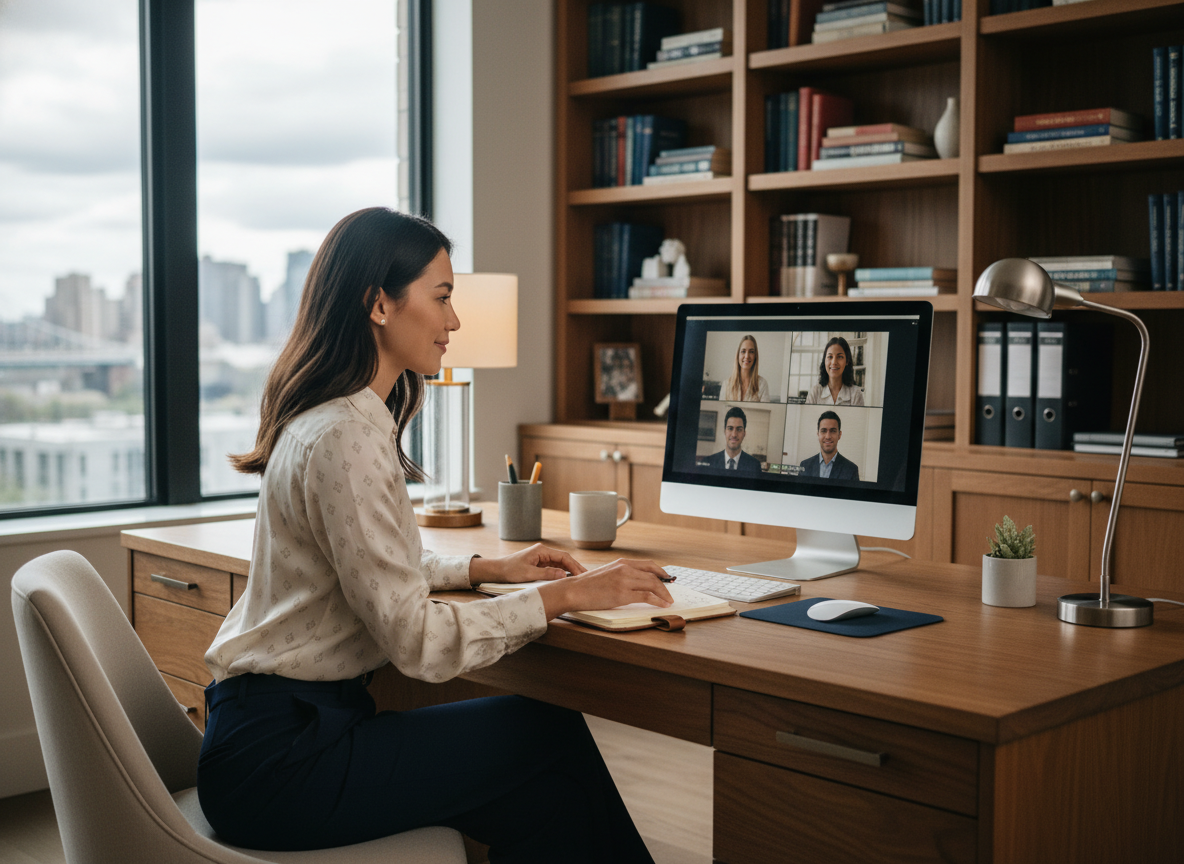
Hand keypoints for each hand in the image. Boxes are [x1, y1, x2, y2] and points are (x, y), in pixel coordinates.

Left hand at [469, 544, 585, 584]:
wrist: (497, 571)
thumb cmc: (510, 570)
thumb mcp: (529, 574)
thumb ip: (547, 574)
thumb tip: (563, 574)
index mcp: (542, 551)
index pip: (563, 557)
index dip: (574, 565)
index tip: (582, 574)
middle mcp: (543, 553)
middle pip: (564, 559)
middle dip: (575, 568)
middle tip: (587, 577)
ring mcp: (542, 559)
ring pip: (560, 564)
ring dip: (570, 571)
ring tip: (581, 579)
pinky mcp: (539, 565)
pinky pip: (554, 568)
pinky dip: (563, 573)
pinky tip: (568, 580)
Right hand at [537, 559, 673, 619]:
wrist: (573, 590)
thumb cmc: (587, 585)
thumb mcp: (607, 573)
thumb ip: (621, 574)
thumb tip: (635, 583)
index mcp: (621, 563)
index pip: (649, 565)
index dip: (661, 572)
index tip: (667, 579)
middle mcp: (625, 569)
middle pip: (654, 575)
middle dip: (666, 584)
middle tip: (671, 592)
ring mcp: (624, 581)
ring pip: (653, 584)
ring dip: (664, 594)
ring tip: (669, 600)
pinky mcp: (622, 594)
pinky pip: (646, 596)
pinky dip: (658, 600)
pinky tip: (662, 604)